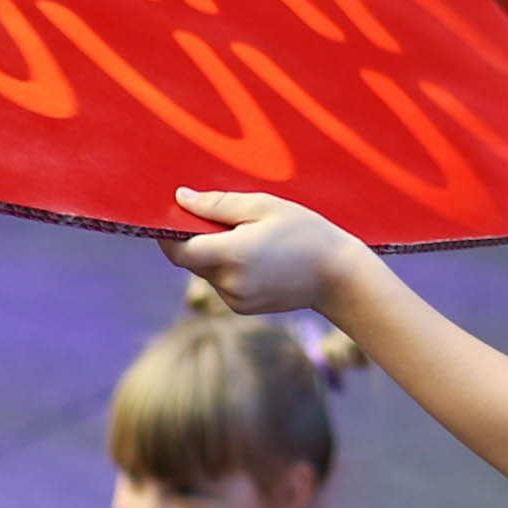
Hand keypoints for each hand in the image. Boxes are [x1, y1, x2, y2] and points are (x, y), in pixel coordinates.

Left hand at [162, 189, 371, 315]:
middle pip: (192, 260)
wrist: (338, 276)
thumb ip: (217, 205)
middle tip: (225, 220)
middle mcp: (230, 283)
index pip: (180, 251)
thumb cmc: (305, 233)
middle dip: (197, 239)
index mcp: (233, 255)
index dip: (169, 235)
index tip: (177, 216)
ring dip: (214, 254)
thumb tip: (181, 199)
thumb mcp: (263, 206)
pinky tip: (257, 258)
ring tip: (249, 238)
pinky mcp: (242, 308)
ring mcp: (236, 300)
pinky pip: (221, 283)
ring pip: (206, 272)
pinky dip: (228, 268)